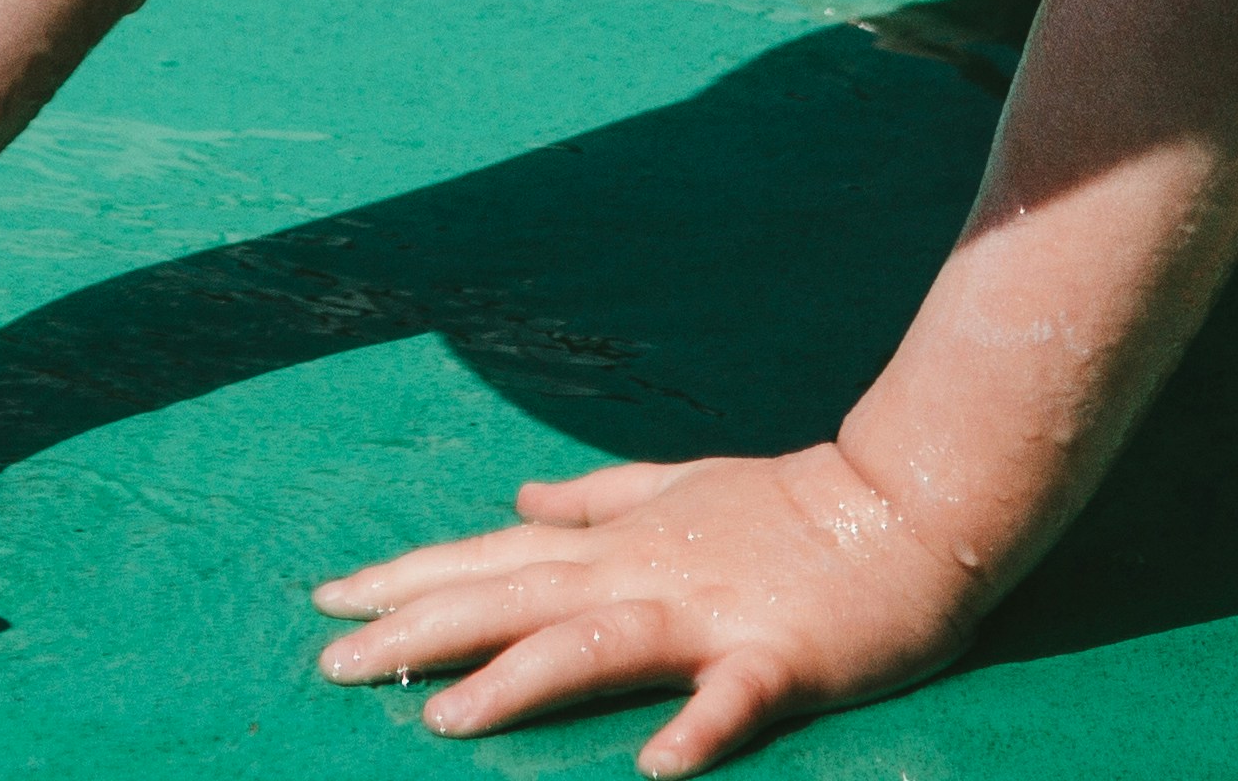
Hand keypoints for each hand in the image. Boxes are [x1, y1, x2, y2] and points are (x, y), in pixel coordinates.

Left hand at [311, 444, 981, 774]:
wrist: (910, 502)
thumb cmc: (792, 502)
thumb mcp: (679, 486)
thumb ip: (593, 499)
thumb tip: (518, 498)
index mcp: (620, 543)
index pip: (493, 557)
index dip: (408, 579)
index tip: (327, 598)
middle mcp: (644, 572)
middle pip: (513, 598)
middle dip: (420, 629)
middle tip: (333, 664)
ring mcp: (709, 611)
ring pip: (593, 643)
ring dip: (518, 680)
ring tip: (444, 719)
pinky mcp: (778, 655)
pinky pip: (729, 698)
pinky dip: (693, 729)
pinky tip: (654, 768)